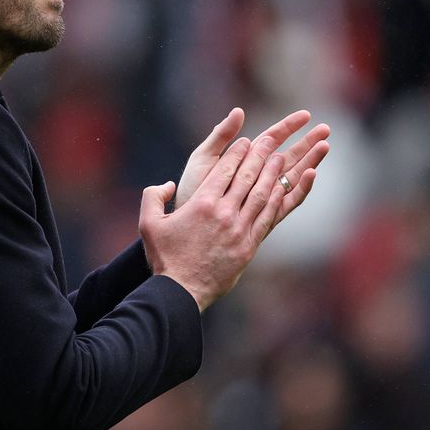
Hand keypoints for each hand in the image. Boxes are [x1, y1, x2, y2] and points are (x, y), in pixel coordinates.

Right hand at [139, 136, 289, 311]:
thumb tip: (168, 184)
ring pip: (261, 194)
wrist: (181, 291)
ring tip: (280, 157)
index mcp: (201, 204)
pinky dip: (276, 200)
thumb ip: (153, 196)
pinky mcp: (249, 246)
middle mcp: (223, 213)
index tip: (245, 141)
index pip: (225, 170)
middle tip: (270, 139)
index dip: (237, 152)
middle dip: (259, 155)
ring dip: (272, 174)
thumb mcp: (147, 223)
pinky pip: (266, 217)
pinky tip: (281, 188)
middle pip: (247, 177)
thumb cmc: (164, 257)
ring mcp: (239, 230)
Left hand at [176, 108, 329, 225]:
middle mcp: (257, 178)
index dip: (289, 126)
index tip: (306, 114)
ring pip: (293, 176)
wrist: (186, 223)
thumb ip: (221, 136)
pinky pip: (287, 201)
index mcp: (243, 161)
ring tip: (326, 146)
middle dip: (307, 142)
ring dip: (310, 161)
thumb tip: (239, 111)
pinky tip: (311, 174)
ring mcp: (262, 196)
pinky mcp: (265, 215)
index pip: (271, 139)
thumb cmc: (192, 189)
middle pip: (288, 156)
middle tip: (326, 129)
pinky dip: (300, 188)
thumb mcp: (203, 157)